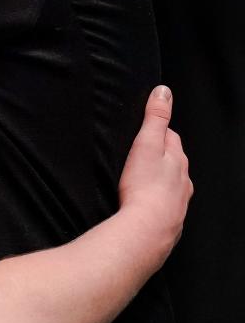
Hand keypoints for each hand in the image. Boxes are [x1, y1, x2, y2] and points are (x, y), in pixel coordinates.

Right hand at [118, 86, 192, 260]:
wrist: (147, 231)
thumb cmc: (144, 187)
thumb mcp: (147, 143)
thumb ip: (155, 117)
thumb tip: (164, 91)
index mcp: (178, 159)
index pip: (171, 137)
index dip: (157, 132)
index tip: (145, 130)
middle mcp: (183, 181)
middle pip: (172, 161)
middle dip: (159, 155)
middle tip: (139, 152)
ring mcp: (178, 202)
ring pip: (170, 184)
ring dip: (158, 179)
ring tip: (140, 177)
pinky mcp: (169, 221)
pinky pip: (163, 205)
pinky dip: (155, 200)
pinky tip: (143, 202)